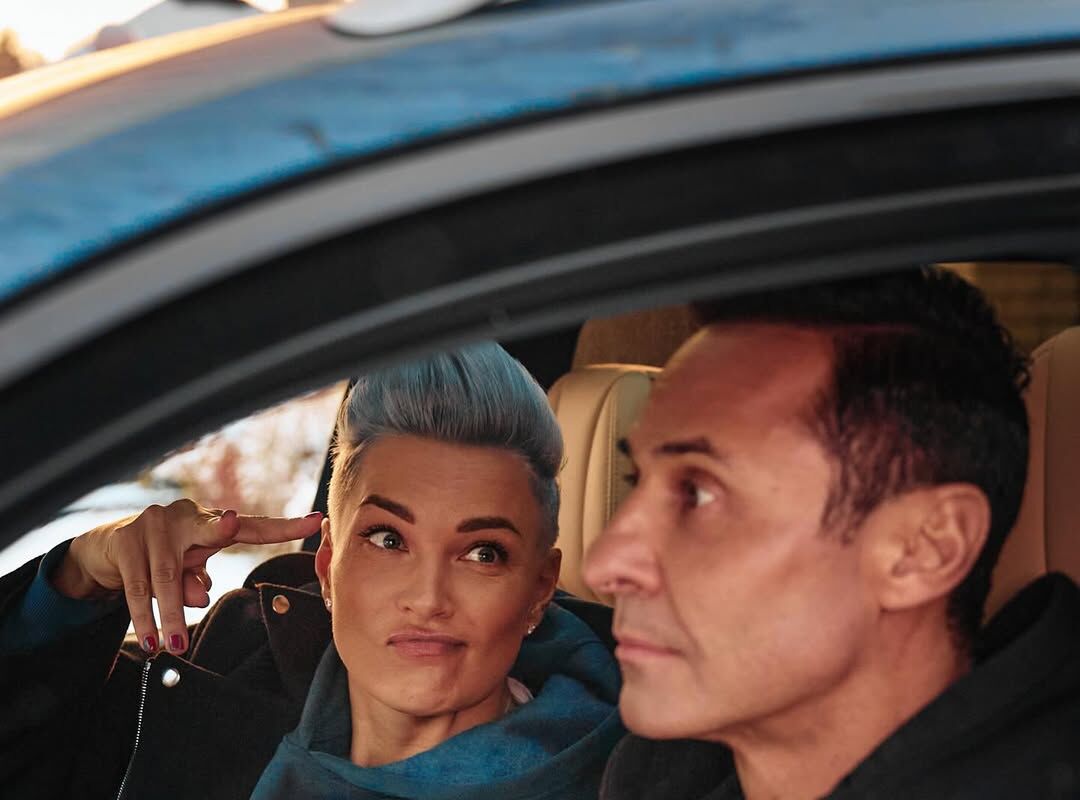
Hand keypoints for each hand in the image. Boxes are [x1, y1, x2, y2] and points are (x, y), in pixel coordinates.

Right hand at [54, 499, 322, 653]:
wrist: (107, 548)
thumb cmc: (163, 558)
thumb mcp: (187, 568)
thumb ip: (197, 580)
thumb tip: (200, 597)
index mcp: (211, 523)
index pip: (252, 528)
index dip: (283, 528)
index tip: (315, 522)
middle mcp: (184, 516)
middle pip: (208, 530)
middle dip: (219, 529)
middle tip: (230, 524)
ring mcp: (152, 526)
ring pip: (166, 576)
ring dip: (172, 615)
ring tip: (176, 647)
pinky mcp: (124, 542)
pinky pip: (138, 588)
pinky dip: (146, 617)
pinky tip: (152, 640)